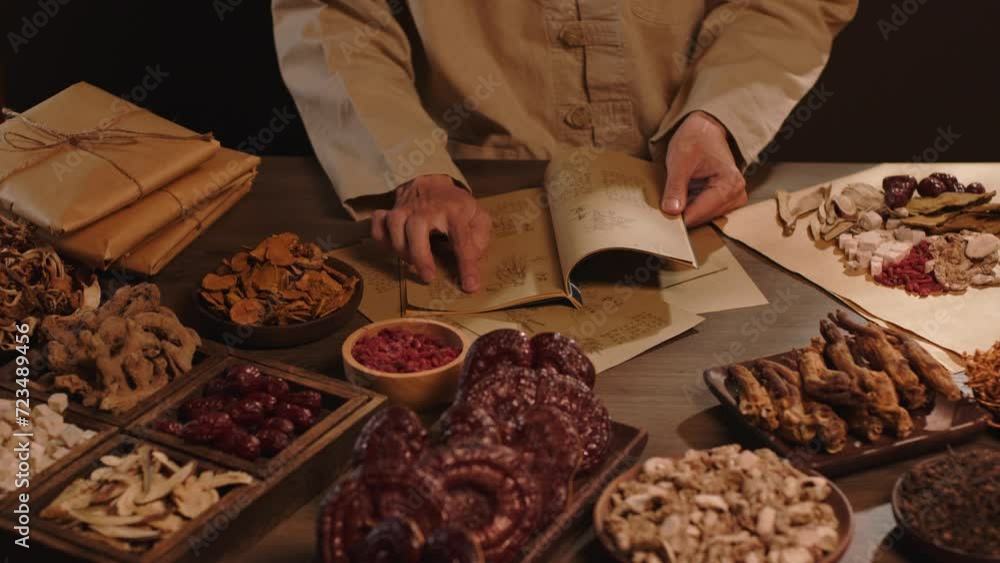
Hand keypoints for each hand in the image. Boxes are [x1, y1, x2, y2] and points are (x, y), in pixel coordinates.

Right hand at [371, 174, 490, 292]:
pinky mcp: (391, 211)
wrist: (433, 180)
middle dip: (420, 256)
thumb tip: (471, 258)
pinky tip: (391, 249)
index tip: (469, 286)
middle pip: (416, 228)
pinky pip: (378, 224)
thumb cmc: (456, 206)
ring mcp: (406, 208)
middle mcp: (427, 208)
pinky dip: (381, 239)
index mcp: (454, 211)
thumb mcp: (478, 217)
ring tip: (411, 263)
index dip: (466, 264)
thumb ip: (479, 237)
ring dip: (400, 248)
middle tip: (428, 277)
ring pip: (395, 225)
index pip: (461, 239)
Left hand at [660, 111, 747, 226]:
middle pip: (702, 217)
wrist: (706, 129)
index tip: (662, 216)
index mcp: (729, 184)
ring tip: (674, 196)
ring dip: (686, 210)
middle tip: (665, 204)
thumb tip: (671, 211)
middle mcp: (737, 195)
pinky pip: (704, 212)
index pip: (700, 213)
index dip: (679, 217)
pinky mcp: (726, 201)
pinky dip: (691, 207)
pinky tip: (682, 197)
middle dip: (683, 213)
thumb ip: (676, 188)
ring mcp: (733, 199)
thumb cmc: (695, 140)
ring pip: (702, 217)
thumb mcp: (680, 161)